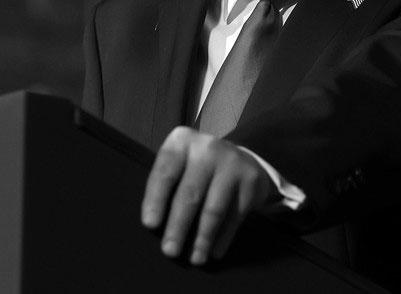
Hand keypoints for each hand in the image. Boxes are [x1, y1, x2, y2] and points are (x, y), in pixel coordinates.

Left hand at [141, 126, 273, 264]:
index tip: (150, 224)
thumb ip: (166, 184)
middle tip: (169, 251)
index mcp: (182, 141)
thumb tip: (155, 225)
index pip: (165, 172)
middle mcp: (207, 148)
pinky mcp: (251, 182)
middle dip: (178, 226)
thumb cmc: (196, 167)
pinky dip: (223, 238)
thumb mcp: (179, 163)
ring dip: (202, 238)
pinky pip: (234, 217)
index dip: (155, 199)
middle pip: (189, 194)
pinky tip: (214, 252)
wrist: (239, 158)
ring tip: (194, 259)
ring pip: (214, 209)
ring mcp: (232, 163)